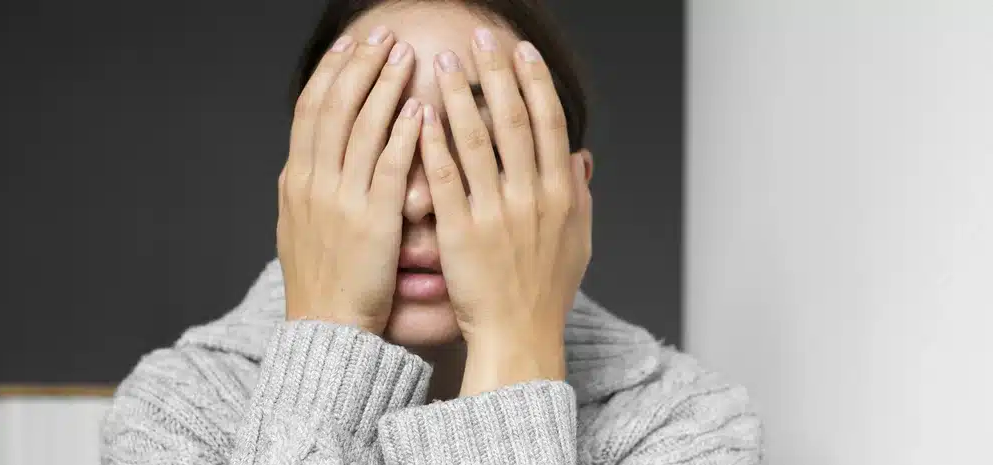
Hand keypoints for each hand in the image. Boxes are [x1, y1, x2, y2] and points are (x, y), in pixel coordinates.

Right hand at [277, 27, 421, 334]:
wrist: (327, 327)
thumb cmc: (322, 281)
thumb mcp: (300, 226)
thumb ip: (308, 187)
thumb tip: (308, 156)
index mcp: (297, 180)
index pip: (310, 110)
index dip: (330, 73)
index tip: (348, 45)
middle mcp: (313, 182)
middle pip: (334, 106)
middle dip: (358, 66)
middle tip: (382, 35)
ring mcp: (340, 199)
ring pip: (360, 127)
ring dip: (383, 86)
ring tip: (404, 54)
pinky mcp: (372, 220)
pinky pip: (388, 166)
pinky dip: (402, 134)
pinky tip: (419, 108)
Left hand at [419, 31, 591, 394]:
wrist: (520, 337)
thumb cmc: (547, 292)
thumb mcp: (578, 241)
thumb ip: (579, 195)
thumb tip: (579, 156)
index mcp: (560, 194)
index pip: (549, 124)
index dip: (534, 83)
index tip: (521, 51)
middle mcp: (531, 197)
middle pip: (514, 121)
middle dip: (497, 73)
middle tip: (479, 36)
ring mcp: (495, 214)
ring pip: (477, 142)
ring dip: (460, 96)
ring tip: (444, 61)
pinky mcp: (461, 233)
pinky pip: (446, 180)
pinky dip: (434, 145)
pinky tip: (421, 114)